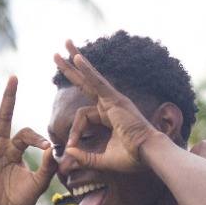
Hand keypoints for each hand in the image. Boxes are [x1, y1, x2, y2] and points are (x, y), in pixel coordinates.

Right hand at [0, 76, 56, 204]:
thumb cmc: (19, 202)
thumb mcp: (38, 183)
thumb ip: (47, 167)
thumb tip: (53, 148)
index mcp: (15, 150)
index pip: (26, 134)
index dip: (37, 138)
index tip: (47, 147)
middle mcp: (1, 146)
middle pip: (5, 116)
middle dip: (9, 97)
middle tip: (13, 77)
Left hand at [54, 40, 163, 173]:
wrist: (148, 155)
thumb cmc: (131, 158)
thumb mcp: (102, 160)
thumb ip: (85, 157)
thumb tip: (68, 153)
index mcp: (108, 116)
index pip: (83, 116)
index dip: (74, 132)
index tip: (70, 147)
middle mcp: (109, 104)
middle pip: (85, 82)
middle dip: (70, 69)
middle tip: (57, 54)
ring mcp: (112, 100)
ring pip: (89, 77)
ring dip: (75, 61)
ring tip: (64, 45)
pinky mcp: (115, 100)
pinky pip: (98, 82)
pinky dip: (88, 70)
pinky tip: (76, 58)